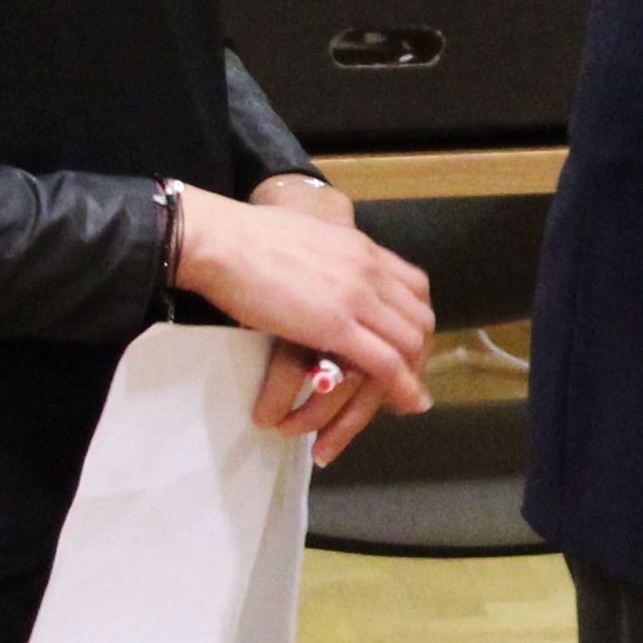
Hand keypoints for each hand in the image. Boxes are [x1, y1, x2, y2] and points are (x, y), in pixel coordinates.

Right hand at [170, 179, 435, 458]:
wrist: (221, 240)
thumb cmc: (244, 238)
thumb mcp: (302, 238)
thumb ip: (322, 255)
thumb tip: (315, 268)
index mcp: (360, 246)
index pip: (414, 285)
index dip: (416, 319)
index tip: (406, 342)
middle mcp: (369, 268)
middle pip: (419, 317)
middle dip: (420, 351)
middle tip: (409, 378)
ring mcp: (357, 296)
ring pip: (409, 342)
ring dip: (413, 374)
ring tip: (406, 399)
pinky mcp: (337, 326)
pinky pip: (386, 363)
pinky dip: (401, 387)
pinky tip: (402, 405)